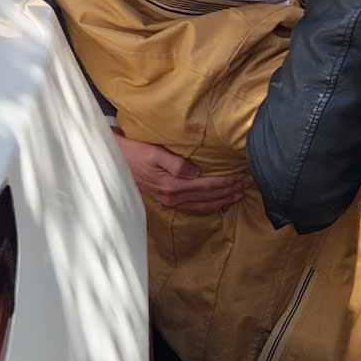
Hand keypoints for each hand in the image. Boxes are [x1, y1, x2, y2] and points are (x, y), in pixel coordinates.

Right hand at [116, 134, 247, 214]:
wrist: (114, 161)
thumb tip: (195, 173)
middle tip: (247, 185)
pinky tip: (217, 204)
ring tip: (237, 195)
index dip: (227, 182)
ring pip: (202, 206)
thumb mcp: (154, 152)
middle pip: (208, 198)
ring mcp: (168, 202)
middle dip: (229, 192)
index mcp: (171, 185)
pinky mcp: (166, 201)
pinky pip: (192, 209)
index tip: (242, 176)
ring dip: (222, 201)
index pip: (207, 186)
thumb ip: (175, 163)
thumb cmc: (134, 151)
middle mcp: (171, 198)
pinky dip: (207, 208)